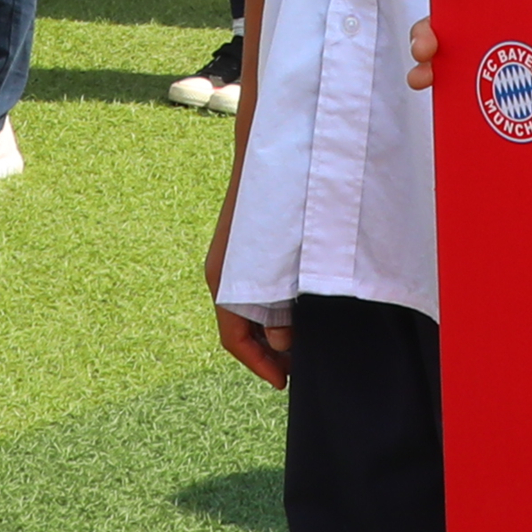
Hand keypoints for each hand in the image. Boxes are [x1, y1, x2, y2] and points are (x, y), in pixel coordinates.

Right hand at [203, 161, 291, 392]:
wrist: (274, 148)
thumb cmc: (284, 202)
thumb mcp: (286, 263)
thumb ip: (283, 305)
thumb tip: (282, 343)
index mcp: (225, 280)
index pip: (235, 339)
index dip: (261, 366)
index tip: (285, 383)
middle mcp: (223, 275)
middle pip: (243, 329)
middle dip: (272, 352)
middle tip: (303, 366)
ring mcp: (235, 263)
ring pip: (250, 311)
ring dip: (276, 331)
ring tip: (308, 341)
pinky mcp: (249, 252)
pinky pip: (256, 292)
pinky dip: (276, 308)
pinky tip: (302, 310)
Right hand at [401, 0, 531, 85]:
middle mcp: (493, 13)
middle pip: (449, 9)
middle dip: (428, 23)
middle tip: (427, 44)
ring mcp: (487, 45)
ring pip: (444, 42)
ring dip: (426, 51)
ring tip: (425, 71)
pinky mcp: (487, 76)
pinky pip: (455, 73)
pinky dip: (435, 77)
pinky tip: (428, 85)